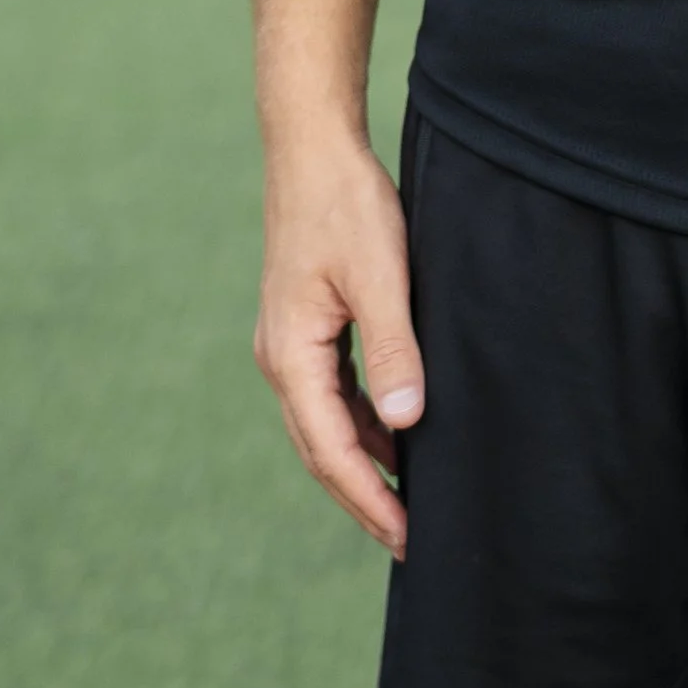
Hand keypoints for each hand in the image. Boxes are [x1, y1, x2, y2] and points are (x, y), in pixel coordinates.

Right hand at [253, 129, 425, 553]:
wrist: (313, 149)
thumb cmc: (346, 206)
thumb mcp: (380, 277)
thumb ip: (392, 351)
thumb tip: (404, 423)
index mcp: (291, 356)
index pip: (331, 450)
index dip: (370, 496)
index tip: (406, 535)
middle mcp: (281, 358)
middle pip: (321, 448)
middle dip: (363, 495)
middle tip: (407, 539)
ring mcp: (289, 343)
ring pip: (324, 423)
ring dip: (361, 462)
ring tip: (405, 499)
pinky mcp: (305, 325)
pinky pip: (330, 393)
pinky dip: (359, 422)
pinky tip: (392, 433)